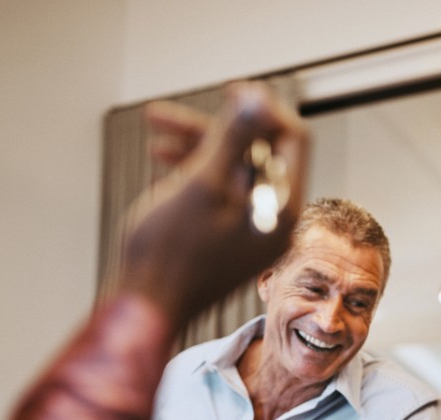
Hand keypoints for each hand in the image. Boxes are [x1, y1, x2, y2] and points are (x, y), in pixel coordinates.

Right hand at [118, 81, 308, 326]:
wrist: (146, 308)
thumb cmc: (170, 253)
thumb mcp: (202, 183)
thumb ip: (233, 137)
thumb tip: (257, 98)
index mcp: (283, 210)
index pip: (294, 142)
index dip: (264, 110)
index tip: (230, 91)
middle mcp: (275, 221)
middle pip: (260, 153)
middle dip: (218, 128)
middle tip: (167, 115)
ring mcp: (252, 231)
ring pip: (234, 170)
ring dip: (198, 147)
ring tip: (156, 133)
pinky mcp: (229, 238)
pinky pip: (221, 193)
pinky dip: (195, 173)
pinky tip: (163, 162)